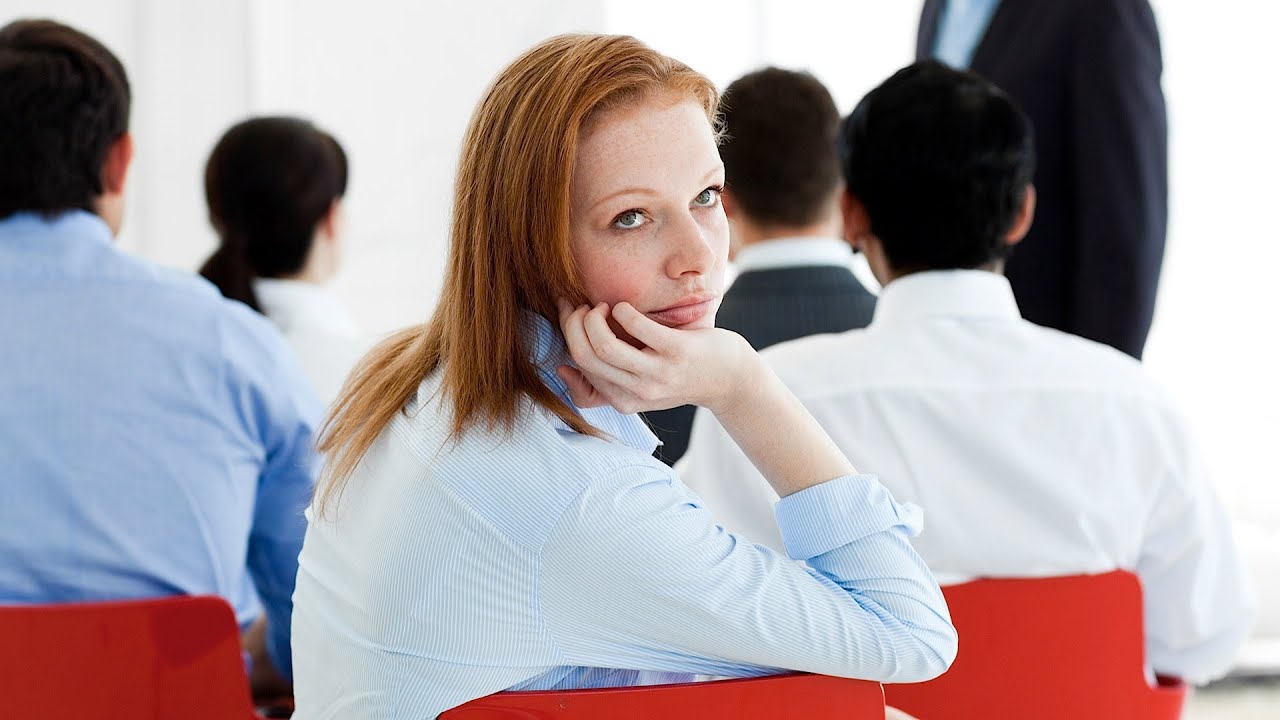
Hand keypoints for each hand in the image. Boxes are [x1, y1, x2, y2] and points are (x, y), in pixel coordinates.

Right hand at [556, 299, 756, 415]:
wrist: (730, 378)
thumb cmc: (680, 378)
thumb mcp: (640, 392)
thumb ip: (604, 386)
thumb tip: (562, 369)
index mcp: (624, 401)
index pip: (580, 368)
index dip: (566, 335)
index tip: (569, 315)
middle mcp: (639, 392)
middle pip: (585, 356)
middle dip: (573, 324)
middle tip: (583, 308)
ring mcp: (659, 372)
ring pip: (605, 345)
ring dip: (594, 317)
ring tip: (604, 307)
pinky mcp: (677, 351)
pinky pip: (636, 326)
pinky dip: (622, 310)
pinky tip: (624, 307)